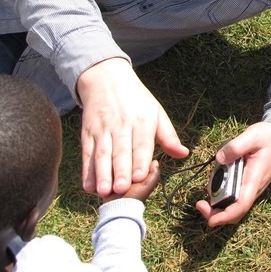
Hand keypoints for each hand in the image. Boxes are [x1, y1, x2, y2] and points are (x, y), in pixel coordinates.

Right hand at [76, 57, 188, 196]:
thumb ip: (169, 136)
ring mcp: (102, 130)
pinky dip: (86, 170)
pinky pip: (87, 153)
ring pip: (102, 154)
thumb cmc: (137, 100)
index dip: (140, 160)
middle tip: (121, 190)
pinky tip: (88, 186)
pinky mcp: (87, 133)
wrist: (106, 79)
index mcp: (142, 121)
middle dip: (120, 171)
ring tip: (103, 192)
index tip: (140, 177)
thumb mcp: (156, 112)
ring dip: (102, 174)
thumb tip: (184, 154)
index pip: (141, 143)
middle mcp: (121, 126)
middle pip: (120, 151)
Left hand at [195, 122, 270, 226]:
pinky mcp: (248, 185)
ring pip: (233, 205)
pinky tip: (217, 178)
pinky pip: (235, 196)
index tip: (210, 220)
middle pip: (234, 211)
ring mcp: (251, 188)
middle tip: (199, 203)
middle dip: (215, 212)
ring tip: (210, 181)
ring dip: (218, 201)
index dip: (226, 216)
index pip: (241, 205)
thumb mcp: (253, 136)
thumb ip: (236, 147)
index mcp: (254, 178)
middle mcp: (253, 188)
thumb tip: (219, 159)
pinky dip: (222, 193)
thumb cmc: (270, 138)